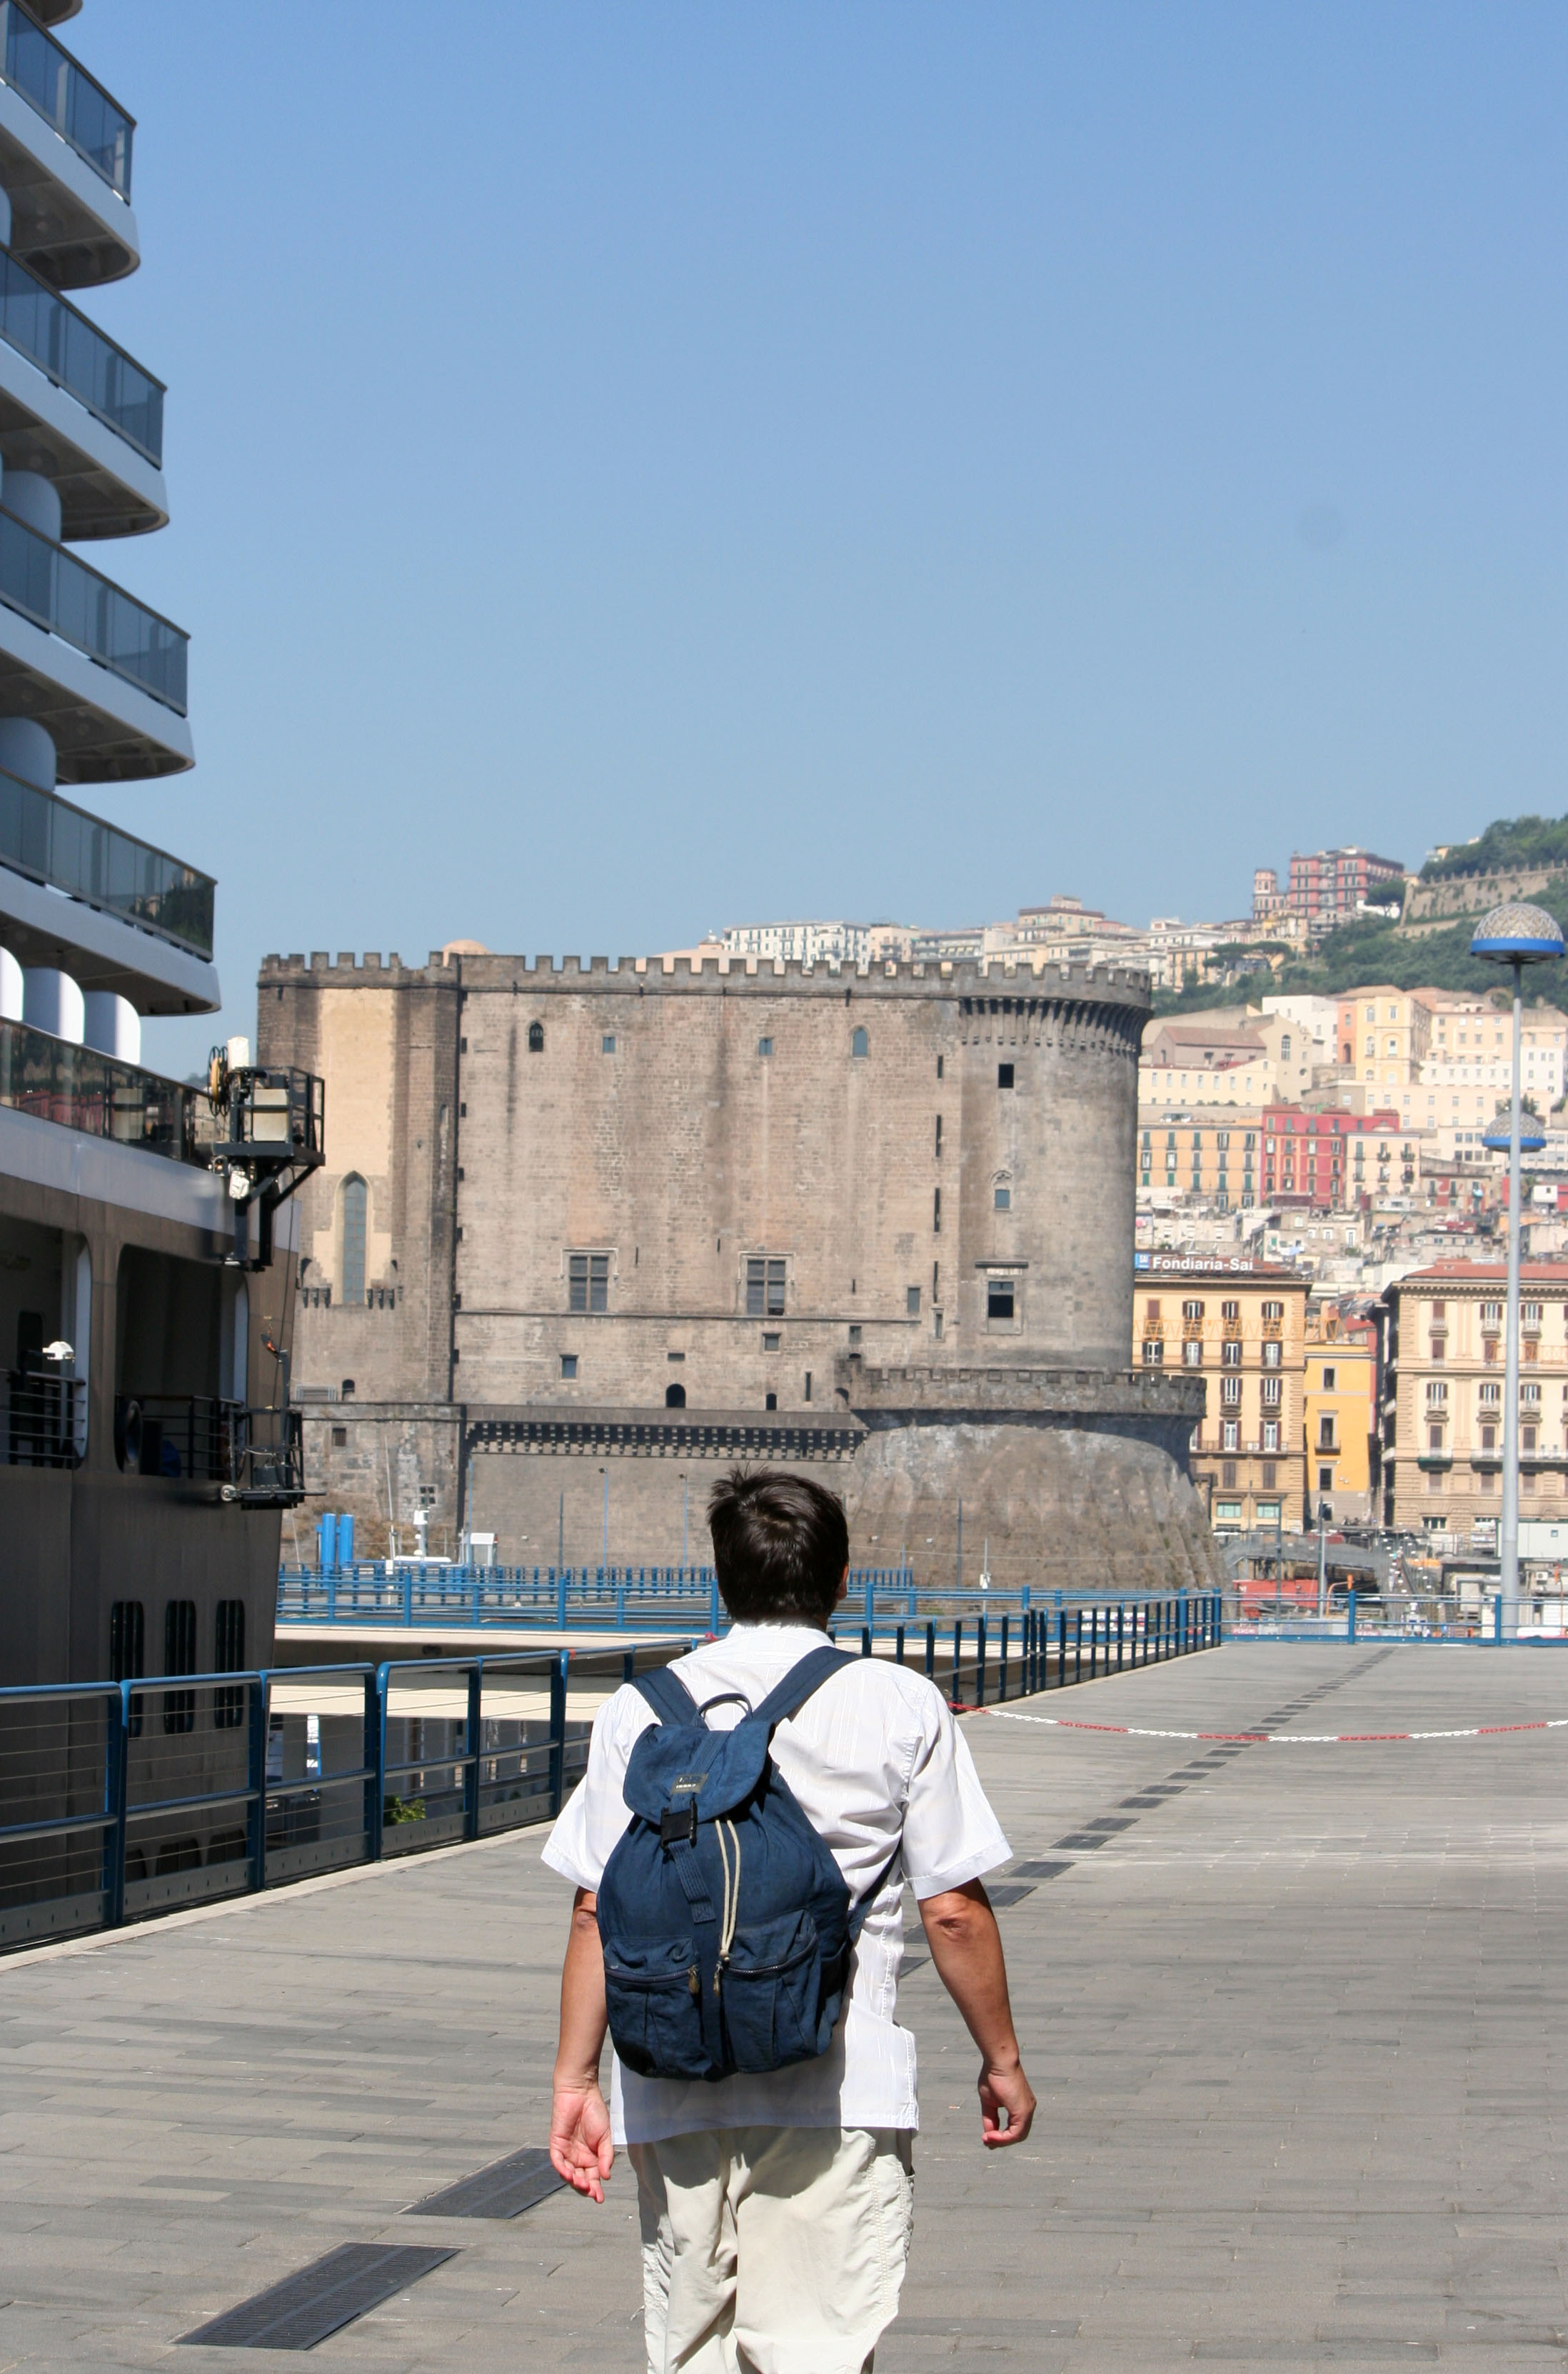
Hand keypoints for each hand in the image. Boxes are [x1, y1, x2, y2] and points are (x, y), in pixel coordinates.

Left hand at [549, 2079, 613, 2201]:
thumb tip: (606, 2177)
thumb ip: (606, 2157)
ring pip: (568, 2174)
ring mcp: (566, 2152)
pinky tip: (570, 2175)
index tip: (600, 2199)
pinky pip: (557, 2161)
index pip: (592, 2178)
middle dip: (585, 2188)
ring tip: (583, 2185)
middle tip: (592, 2192)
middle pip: (580, 2179)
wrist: (582, 2093)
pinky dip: (562, 2170)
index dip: (595, 2189)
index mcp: (591, 2157)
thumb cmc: (595, 2112)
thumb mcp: (606, 2137)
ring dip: (574, 2182)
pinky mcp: (556, 2144)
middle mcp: (578, 2157)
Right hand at [978, 2054, 1035, 2148]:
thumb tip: (988, 2136)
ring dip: (1001, 2141)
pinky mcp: (1024, 2111)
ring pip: (1018, 2136)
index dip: (1000, 2136)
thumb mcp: (989, 2102)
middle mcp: (1028, 2109)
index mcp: (1021, 2106)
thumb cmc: (993, 2075)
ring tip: (987, 2139)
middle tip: (986, 2140)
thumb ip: (991, 2119)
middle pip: (1017, 2134)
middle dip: (1001, 2141)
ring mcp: (1028, 2110)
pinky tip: (991, 2136)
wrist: (999, 2061)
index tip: (986, 2137)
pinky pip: (1016, 2133)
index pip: (1014, 2128)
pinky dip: (1003, 2138)